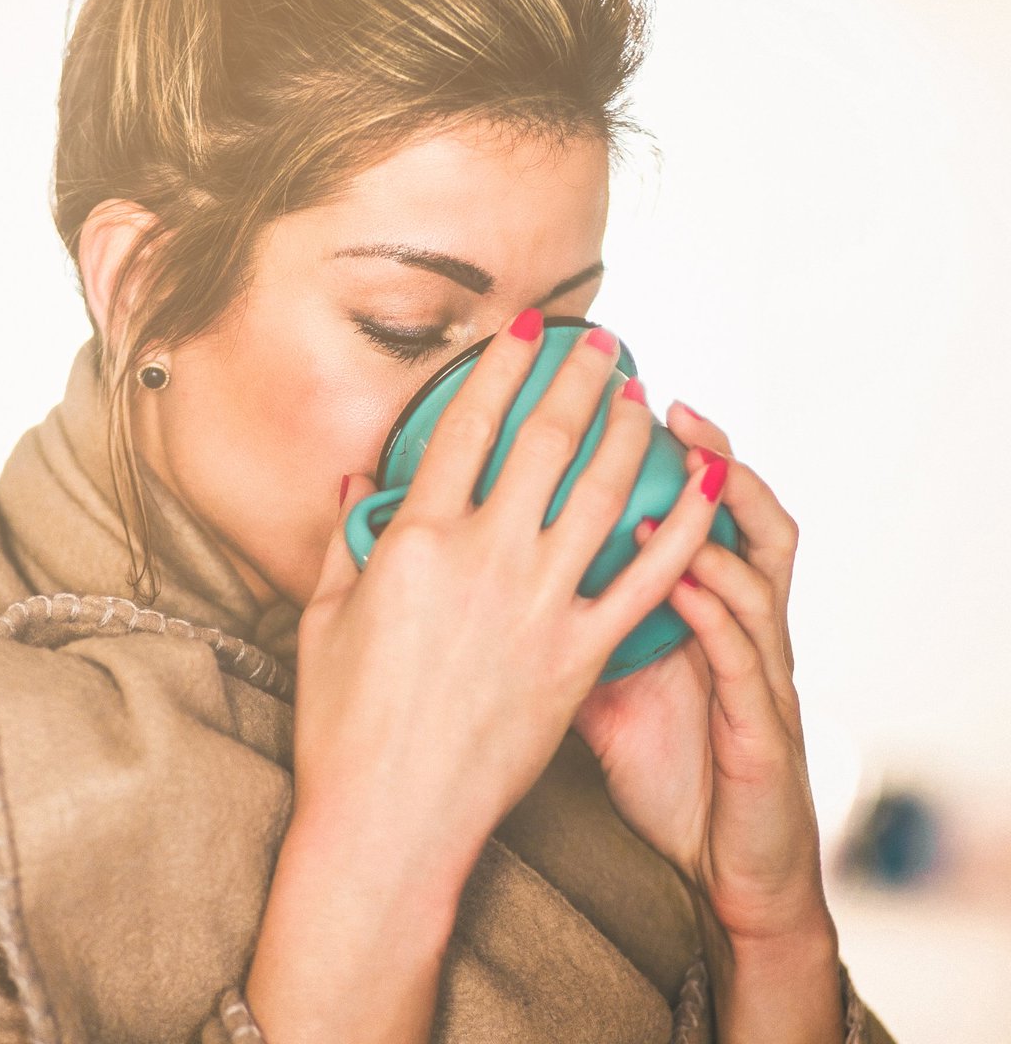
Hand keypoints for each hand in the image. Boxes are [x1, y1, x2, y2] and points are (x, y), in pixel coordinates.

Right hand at [293, 313, 720, 911]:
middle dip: (578, 379)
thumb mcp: (324, 618)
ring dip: (628, 434)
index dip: (501, 365)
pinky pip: (648, 582)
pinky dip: (684, 529)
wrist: (390, 819)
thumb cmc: (343, 723)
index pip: (467, 426)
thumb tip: (356, 481)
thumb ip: (347, 539)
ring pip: (602, 495)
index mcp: (417, 540)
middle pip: (545, 442)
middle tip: (604, 343)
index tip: (527, 327)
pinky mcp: (578, 657)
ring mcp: (538, 606)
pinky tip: (706, 486)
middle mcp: (485, 558)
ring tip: (642, 396)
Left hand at [569, 401, 843, 1039]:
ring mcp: (752, 669)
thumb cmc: (663, 760)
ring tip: (686, 466)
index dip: (670, 456)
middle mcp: (733, 624)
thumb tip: (495, 557)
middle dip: (701, 453)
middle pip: (735, 517)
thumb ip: (571, 609)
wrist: (716, 854)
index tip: (618, 401)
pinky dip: (720, 606)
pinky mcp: (759, 722)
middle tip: (660, 401)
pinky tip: (689, 573)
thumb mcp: (613, 677)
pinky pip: (744, 651)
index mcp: (698, 608)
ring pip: (756, 570)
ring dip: (720, 516)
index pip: (692, 512)